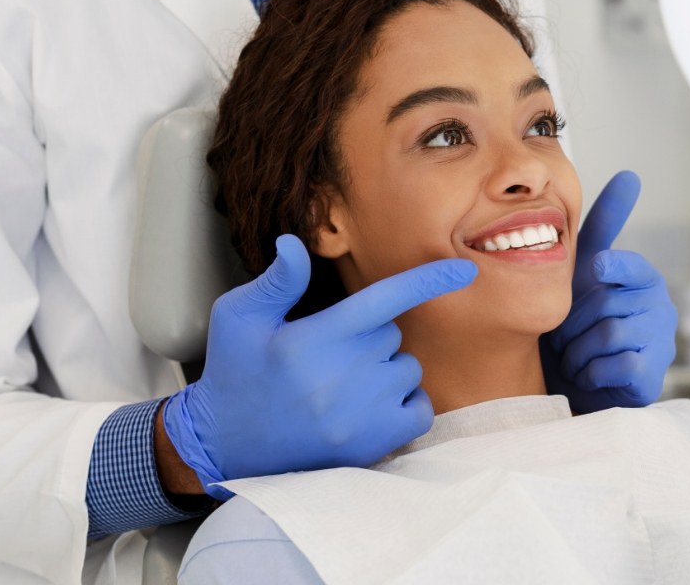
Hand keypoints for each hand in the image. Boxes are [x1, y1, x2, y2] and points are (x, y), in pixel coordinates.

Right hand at [160, 234, 475, 499]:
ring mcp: (362, 416)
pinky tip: (368, 406)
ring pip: (407, 369)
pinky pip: (419, 408)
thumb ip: (277, 281)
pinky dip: (405, 402)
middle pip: (392, 334)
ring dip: (386, 369)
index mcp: (312, 339)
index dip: (427, 280)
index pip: (384, 299)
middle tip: (327, 355)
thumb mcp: (238, 317)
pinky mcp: (374, 445)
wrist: (225, 446)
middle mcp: (342, 378)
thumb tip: (295, 243)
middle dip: (370, 336)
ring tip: (340, 385)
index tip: (465, 269)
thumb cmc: (234, 373)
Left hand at [541, 171, 676, 413]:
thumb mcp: (585, 272)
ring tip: (575, 357)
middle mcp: (659, 305)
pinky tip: (589, 374)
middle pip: (605, 303)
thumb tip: (631, 175)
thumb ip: (604, 226)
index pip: (630, 263)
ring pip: (608, 334)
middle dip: (572, 324)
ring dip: (577, 350)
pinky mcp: (653, 375)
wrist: (578, 384)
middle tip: (565, 337)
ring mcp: (661, 341)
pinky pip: (615, 364)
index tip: (598, 269)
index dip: (611, 266)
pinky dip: (590, 372)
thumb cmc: (580, 323)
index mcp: (642, 278)